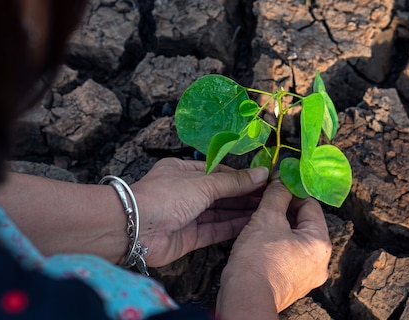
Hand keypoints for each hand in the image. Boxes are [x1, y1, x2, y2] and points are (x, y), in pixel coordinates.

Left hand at [131, 158, 268, 266]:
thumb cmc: (166, 196)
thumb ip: (233, 182)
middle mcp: (186, 192)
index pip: (219, 172)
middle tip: (272, 196)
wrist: (135, 228)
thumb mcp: (203, 183)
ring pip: (220, 212)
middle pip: (221, 193)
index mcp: (183, 171)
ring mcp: (187, 215)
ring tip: (268, 210)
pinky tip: (252, 224)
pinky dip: (232, 227)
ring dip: (242, 211)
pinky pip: (215, 230)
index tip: (266, 180)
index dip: (242, 177)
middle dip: (245, 195)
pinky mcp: (189, 237)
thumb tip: (262, 173)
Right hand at [216, 179, 330, 317]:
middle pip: (303, 223)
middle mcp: (319, 261)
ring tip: (257, 221)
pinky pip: (286, 256)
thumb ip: (277, 194)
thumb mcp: (266, 218)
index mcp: (320, 243)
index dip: (291, 191)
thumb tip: (282, 180)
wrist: (244, 298)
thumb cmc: (257, 260)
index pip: (310, 204)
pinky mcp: (292, 284)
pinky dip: (274, 245)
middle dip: (283, 210)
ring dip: (277, 228)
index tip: (275, 185)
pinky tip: (258, 241)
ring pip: (293, 240)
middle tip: (263, 202)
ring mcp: (306, 276)